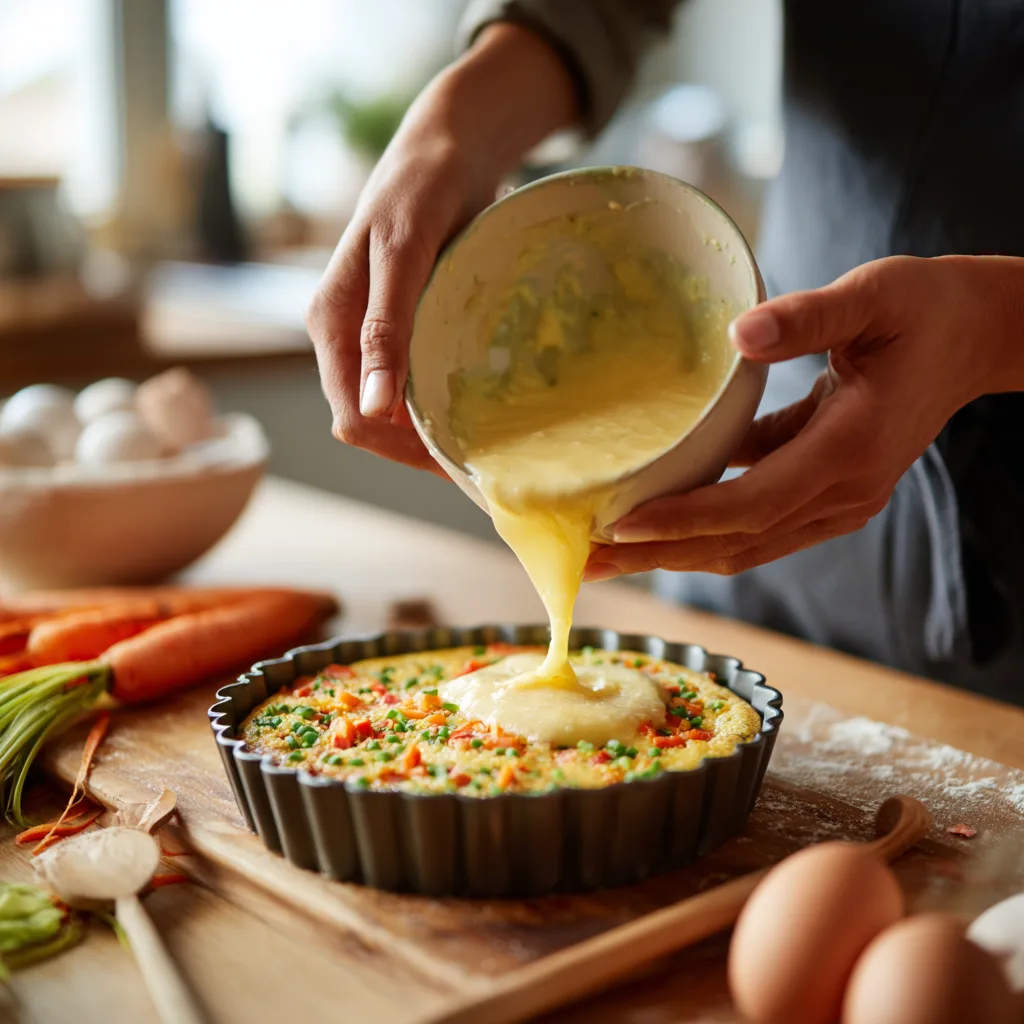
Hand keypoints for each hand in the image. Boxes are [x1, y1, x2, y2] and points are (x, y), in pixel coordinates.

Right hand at [306, 24, 576, 472]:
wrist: (447, 149)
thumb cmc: (420, 190)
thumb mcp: (403, 254)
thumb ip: (384, 329)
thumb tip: (369, 409)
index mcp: (331, 324)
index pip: (352, 419)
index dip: (399, 450)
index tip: (458, 458)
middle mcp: (346, 338)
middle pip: (372, 424)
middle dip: (418, 450)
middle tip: (482, 460)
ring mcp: (373, 336)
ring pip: (393, 411)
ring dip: (432, 431)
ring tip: (486, 440)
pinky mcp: (402, 330)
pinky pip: (414, 384)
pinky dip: (442, 402)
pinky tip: (479, 406)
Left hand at [585, 254, 1023, 581]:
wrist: (976, 339)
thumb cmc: (923, 311)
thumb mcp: (872, 297)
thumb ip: (809, 317)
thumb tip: (738, 332)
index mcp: (849, 450)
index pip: (753, 504)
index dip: (685, 519)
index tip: (620, 524)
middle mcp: (844, 492)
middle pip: (737, 543)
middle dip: (659, 556)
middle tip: (586, 562)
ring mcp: (839, 501)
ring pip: (745, 545)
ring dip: (675, 552)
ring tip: (607, 553)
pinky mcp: (829, 493)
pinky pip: (758, 524)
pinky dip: (706, 527)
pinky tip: (656, 518)